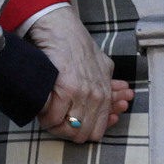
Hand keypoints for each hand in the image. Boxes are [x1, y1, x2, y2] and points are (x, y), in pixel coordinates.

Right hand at [29, 4, 132, 142]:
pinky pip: (53, 118)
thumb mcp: (102, 64)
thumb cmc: (78, 45)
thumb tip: (121, 94)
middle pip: (82, 134)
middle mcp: (96, 97)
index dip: (84, 132)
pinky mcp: (64, 90)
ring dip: (56, 126)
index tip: (74, 126)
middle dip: (69, 132)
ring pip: (68, 129)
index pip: (98, 130)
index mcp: (105, 94)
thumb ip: (110, 83)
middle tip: (58, 123)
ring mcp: (81, 94)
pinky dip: (45, 118)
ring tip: (49, 117)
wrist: (62, 30)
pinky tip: (42, 110)